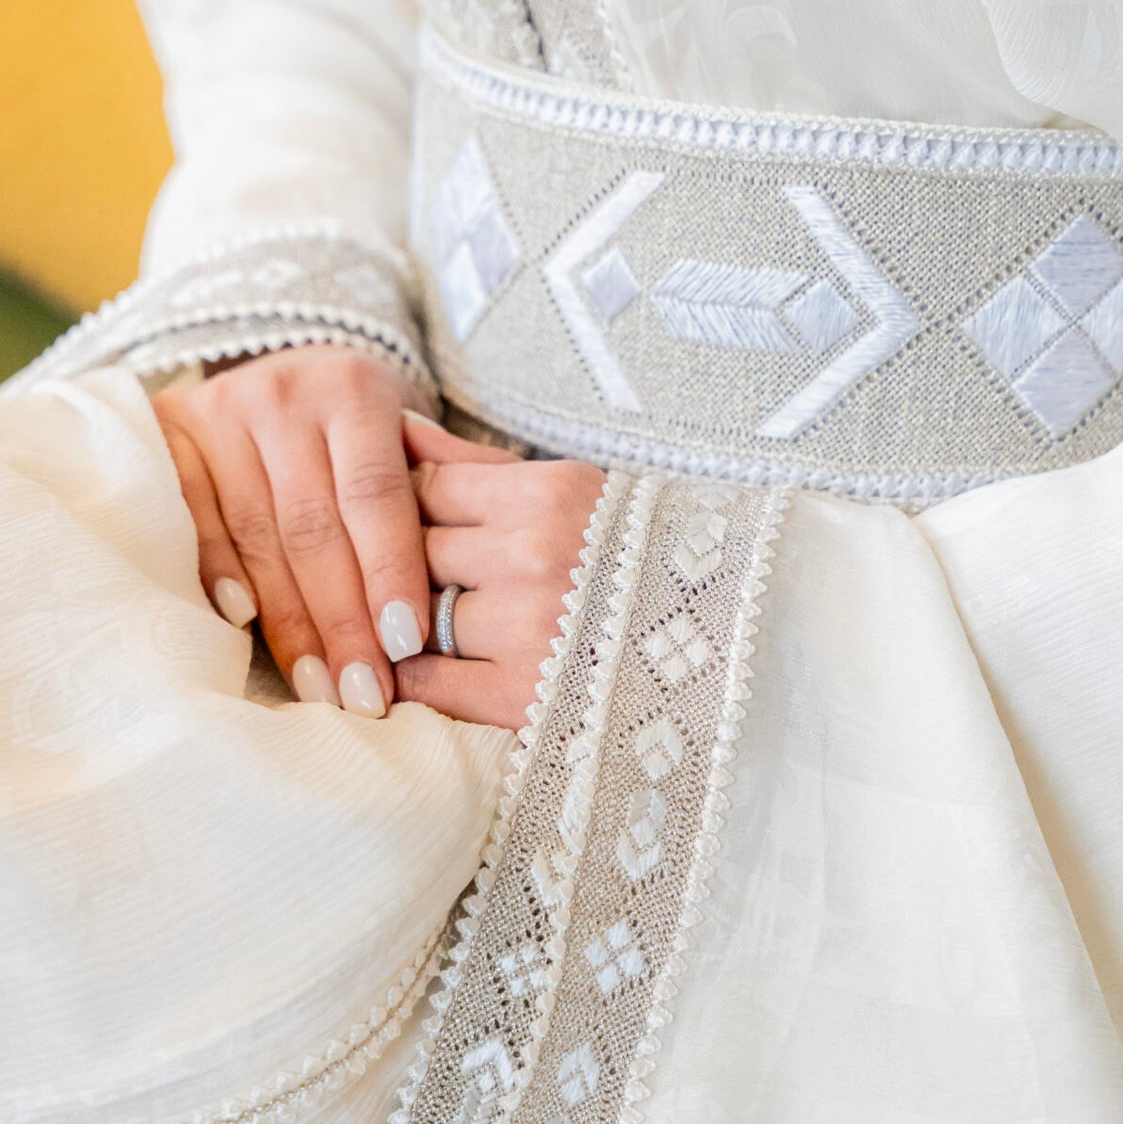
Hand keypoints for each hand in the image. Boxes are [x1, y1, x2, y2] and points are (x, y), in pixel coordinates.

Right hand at [153, 347, 432, 712]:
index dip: (390, 571)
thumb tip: (516, 513)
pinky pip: (194, 519)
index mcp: (353, 390)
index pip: (376, 495)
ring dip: (290, 623)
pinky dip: (218, 574)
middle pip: (316, 528)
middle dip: (344, 621)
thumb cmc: (352, 420)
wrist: (267, 367)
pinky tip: (242, 626)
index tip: (408, 644)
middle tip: (366, 695)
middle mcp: (283, 396)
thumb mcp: (405, 429)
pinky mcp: (169, 438)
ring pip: (259, 536)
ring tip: (322, 691)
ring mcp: (219, 415)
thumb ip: (453, 474)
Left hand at [397, 416, 605, 729]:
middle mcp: (535, 556)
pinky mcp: (523, 696)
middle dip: (405, 564)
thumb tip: (398, 427)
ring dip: (407, 621)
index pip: (429, 487)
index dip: (406, 506)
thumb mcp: (572, 492)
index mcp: (551, 494)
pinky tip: (418, 670)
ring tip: (414, 624)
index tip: (404, 524)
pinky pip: (428, 681)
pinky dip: (413, 677)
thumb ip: (476, 465)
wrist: (724, 643)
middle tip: (406, 578)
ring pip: (416, 614)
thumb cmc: (635, 559)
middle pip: (415, 550)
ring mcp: (528, 627)